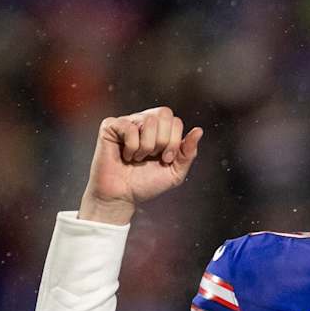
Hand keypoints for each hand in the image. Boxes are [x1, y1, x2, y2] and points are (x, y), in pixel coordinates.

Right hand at [78, 106, 204, 224]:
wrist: (123, 197)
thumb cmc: (145, 184)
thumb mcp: (175, 172)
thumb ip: (188, 152)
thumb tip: (199, 130)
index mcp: (160, 130)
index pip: (176, 121)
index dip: (174, 142)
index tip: (165, 159)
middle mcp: (144, 121)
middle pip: (164, 114)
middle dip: (163, 141)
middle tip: (153, 157)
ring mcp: (127, 122)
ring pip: (149, 121)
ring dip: (146, 147)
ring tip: (138, 158)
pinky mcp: (111, 126)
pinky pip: (129, 127)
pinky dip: (131, 147)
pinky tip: (126, 155)